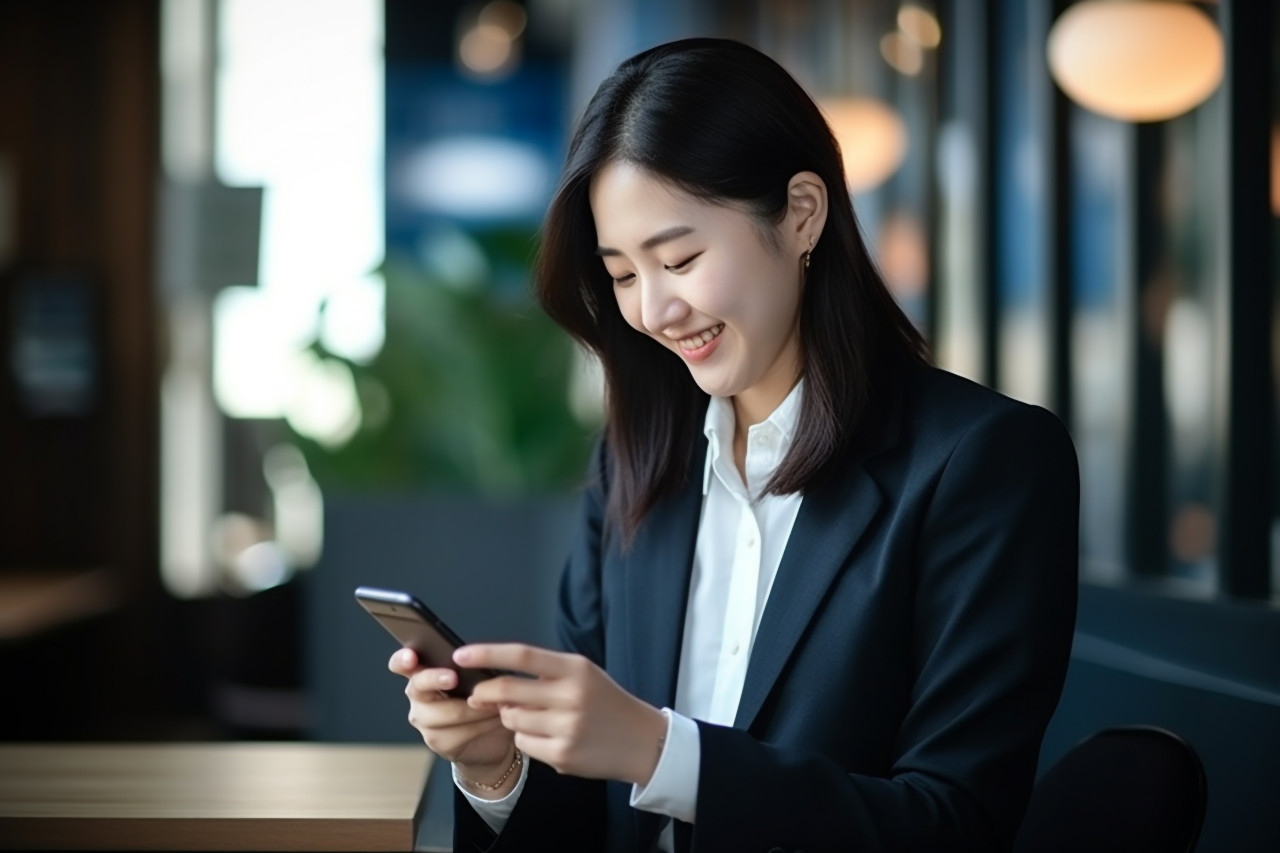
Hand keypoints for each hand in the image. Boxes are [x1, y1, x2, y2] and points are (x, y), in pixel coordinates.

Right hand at [388, 649, 515, 789]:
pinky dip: (483, 724)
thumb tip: (479, 660)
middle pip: (418, 685)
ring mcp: (424, 719)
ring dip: (475, 708)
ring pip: (446, 712)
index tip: (411, 657)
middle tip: (453, 678)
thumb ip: (472, 667)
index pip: (402, 663)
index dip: (402, 659)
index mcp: (424, 671)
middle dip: (435, 679)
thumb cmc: (484, 696)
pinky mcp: (437, 741)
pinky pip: (459, 732)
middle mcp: (418, 694)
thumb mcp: (480, 676)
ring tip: (497, 702)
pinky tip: (497, 718)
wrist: (495, 733)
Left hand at [455, 644, 666, 785]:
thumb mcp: (583, 675)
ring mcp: (566, 727)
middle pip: (508, 690)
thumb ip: (543, 673)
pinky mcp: (562, 754)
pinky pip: (523, 744)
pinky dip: (525, 739)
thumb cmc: (605, 702)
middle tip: (479, 696)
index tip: (460, 655)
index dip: (487, 654)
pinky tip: (547, 737)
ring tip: (534, 718)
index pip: (522, 656)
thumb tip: (492, 678)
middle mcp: (571, 696)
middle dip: (485, 694)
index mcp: (575, 669)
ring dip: (511, 718)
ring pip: (512, 719)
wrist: (642, 740)